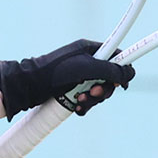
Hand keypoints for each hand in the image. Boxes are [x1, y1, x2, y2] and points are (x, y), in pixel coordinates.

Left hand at [0, 39, 135, 117]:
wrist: (29, 85)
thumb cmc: (55, 71)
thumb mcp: (87, 68)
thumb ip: (111, 70)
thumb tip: (129, 75)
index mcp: (90, 50)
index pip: (116, 57)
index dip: (122, 70)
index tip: (123, 85)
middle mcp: (85, 62)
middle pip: (108, 79)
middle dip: (103, 90)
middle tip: (94, 94)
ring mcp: (78, 78)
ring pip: (97, 92)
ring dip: (92, 100)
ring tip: (80, 101)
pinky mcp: (70, 91)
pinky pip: (86, 101)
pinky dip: (84, 106)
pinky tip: (77, 107)